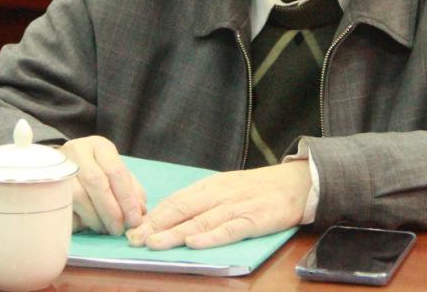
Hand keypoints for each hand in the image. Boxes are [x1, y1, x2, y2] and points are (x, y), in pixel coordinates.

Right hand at [60, 136, 146, 234]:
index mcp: (98, 146)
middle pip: (96, 182)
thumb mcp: (115, 173)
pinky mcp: (46, 184)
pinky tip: (87, 226)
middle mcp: (77, 151)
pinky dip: (78, 219)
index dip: (127, 198)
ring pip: (77, 195)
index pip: (116, 171)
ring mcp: (59, 167)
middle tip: (118, 229)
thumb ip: (130, 189)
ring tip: (104, 229)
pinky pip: (63, 206)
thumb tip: (139, 211)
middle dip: (110, 210)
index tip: (135, 219)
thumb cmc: (95, 170)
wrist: (60, 165)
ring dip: (94, 217)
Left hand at [125, 160, 310, 249]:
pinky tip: (195, 242)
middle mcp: (220, 194)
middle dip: (156, 226)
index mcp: (210, 186)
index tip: (132, 229)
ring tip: (155, 243)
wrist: (295, 183)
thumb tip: (169, 218)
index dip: (153, 216)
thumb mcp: (226, 188)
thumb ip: (201, 202)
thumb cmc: (257, 189)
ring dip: (175, 233)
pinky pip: (230, 229)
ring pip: (201, 220)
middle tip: (135, 240)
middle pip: (183, 209)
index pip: (176, 200)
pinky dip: (211, 236)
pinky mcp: (255, 219)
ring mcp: (237, 207)